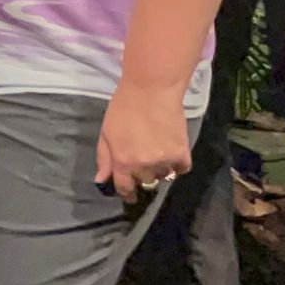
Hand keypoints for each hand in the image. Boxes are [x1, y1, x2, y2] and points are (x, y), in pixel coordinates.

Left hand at [94, 80, 190, 203]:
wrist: (151, 90)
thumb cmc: (123, 107)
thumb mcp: (106, 132)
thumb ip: (104, 158)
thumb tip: (101, 180)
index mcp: (123, 162)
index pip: (124, 188)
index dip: (127, 193)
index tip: (130, 195)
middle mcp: (143, 167)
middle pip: (145, 182)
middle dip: (143, 174)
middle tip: (143, 158)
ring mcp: (164, 162)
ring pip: (163, 176)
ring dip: (160, 169)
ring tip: (157, 151)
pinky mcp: (182, 154)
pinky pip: (181, 169)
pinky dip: (178, 164)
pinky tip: (172, 151)